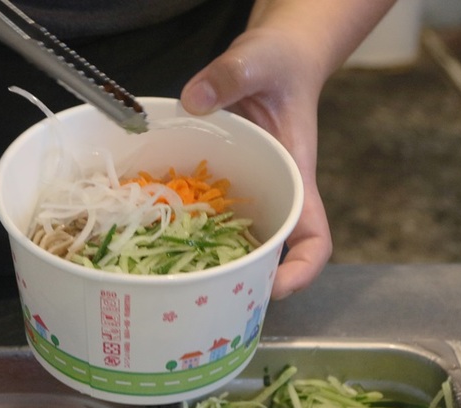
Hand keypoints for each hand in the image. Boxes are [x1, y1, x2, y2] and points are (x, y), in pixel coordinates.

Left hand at [180, 0, 394, 298]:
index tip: (274, 288)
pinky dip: (179, 228)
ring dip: (205, 263)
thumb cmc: (280, 62)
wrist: (271, 58)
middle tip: (203, 297)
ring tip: (168, 276)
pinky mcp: (219, 186)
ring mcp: (244, 196)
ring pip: (231, 243)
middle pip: (268, 257)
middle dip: (243, 283)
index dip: (300, 271)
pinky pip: (201, 216)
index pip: (314, 240)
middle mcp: (271, 196)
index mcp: (295, 178)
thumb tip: (195, 99)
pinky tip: (146, 231)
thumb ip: (233, 74)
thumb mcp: (260, 59)